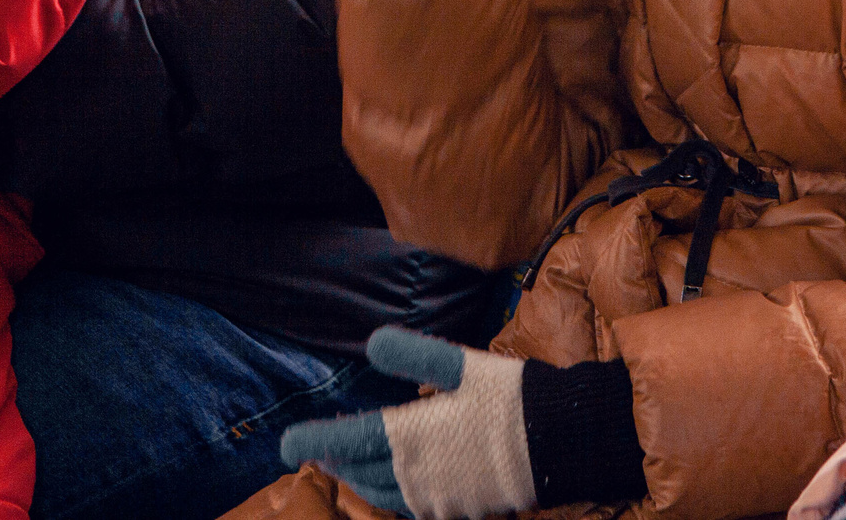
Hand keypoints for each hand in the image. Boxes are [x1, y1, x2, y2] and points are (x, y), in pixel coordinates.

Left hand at [281, 328, 534, 519]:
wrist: (561, 443)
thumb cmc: (512, 399)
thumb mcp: (464, 366)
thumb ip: (414, 356)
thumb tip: (372, 343)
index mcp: (409, 438)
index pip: (345, 443)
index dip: (311, 442)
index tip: (284, 444)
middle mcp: (414, 476)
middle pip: (360, 473)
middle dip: (337, 460)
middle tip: (322, 449)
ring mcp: (436, 500)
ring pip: (383, 494)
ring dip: (363, 478)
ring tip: (353, 465)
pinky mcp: (458, 511)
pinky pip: (413, 506)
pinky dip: (396, 493)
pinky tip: (404, 480)